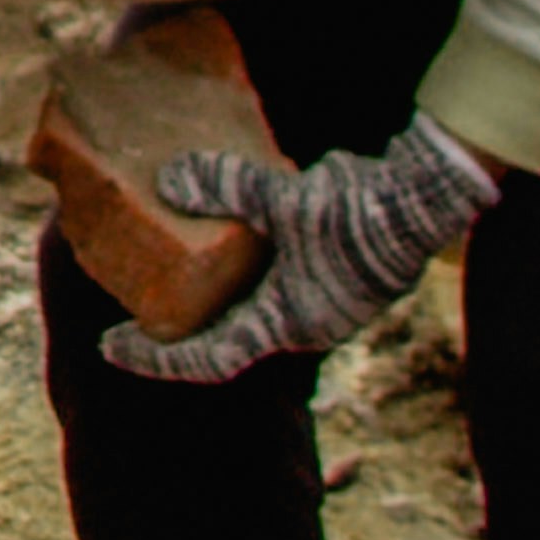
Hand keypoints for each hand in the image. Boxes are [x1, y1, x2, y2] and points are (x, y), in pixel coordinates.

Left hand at [100, 117, 502, 382]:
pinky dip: (242, 267)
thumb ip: (224, 187)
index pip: (209, 358)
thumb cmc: (358, 215)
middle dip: (179, 326)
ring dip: (212, 295)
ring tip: (166, 269)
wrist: (428, 200)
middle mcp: (303, 322)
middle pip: (228, 337)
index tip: (111, 346)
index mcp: (288, 324)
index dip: (157, 359)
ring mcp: (322, 300)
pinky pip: (276, 279)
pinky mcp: (334, 273)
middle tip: (131, 308)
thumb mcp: (280, 200)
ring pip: (253, 307)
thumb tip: (168, 179)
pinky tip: (221, 236)